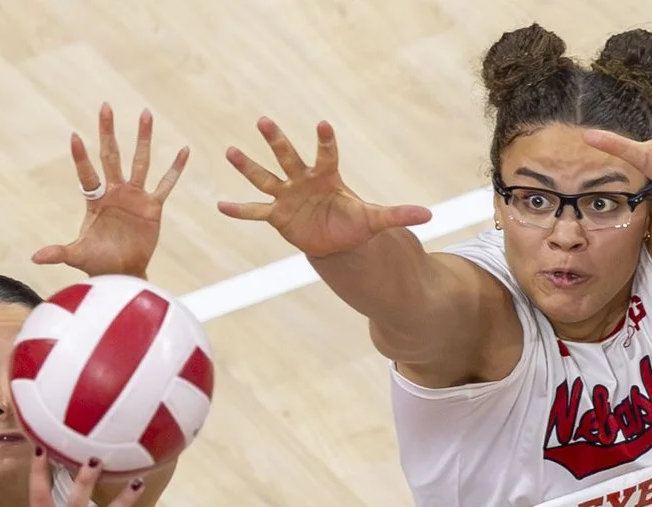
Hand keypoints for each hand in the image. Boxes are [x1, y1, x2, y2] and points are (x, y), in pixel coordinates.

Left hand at [33, 105, 189, 278]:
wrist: (123, 273)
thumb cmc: (98, 263)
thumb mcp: (77, 256)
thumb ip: (58, 252)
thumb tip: (34, 258)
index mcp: (96, 200)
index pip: (87, 174)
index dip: (81, 157)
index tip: (74, 136)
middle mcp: (115, 192)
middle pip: (111, 156)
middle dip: (108, 132)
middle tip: (105, 106)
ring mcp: (135, 196)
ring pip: (140, 161)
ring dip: (143, 138)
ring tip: (146, 113)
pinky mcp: (153, 206)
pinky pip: (166, 184)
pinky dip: (176, 169)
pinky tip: (184, 150)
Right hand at [219, 118, 430, 257]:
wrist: (336, 240)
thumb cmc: (354, 223)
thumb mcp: (377, 220)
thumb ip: (399, 214)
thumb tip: (430, 215)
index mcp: (328, 176)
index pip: (327, 154)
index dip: (325, 141)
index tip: (322, 124)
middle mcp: (304, 180)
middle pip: (288, 156)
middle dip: (277, 140)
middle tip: (264, 120)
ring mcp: (288, 196)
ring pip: (266, 177)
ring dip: (248, 166)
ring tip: (230, 151)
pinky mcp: (277, 215)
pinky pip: (256, 211)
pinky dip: (239, 210)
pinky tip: (220, 205)